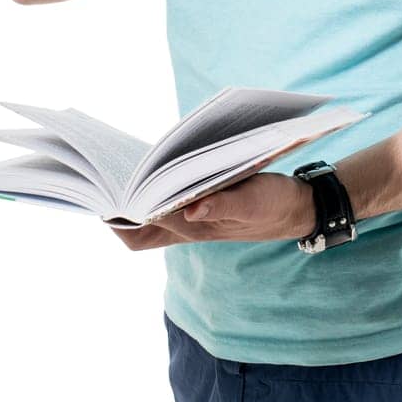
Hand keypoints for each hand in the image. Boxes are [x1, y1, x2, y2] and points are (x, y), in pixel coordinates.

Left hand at [110, 172, 315, 251]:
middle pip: (138, 233)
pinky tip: (153, 168)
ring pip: (150, 219)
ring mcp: (194, 218)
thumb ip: (223, 205)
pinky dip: (156, 189)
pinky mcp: (204, 204)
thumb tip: (189, 210)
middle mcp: (187, 227)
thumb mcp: (252, 202)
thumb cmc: (273, 205)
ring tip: (123, 169)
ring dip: (135, 200)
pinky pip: (169, 203)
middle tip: (109, 180)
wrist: (295, 207)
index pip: (142, 233)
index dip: (120, 220)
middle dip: (117, 213)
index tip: (106, 195)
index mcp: (194, 230)